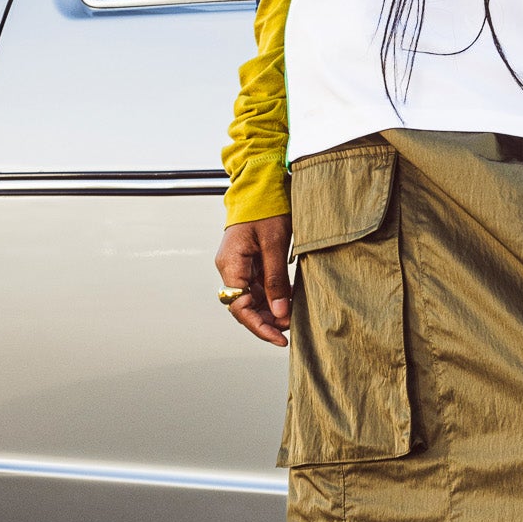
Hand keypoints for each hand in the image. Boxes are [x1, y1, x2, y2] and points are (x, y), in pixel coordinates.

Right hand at [214, 215, 291, 345]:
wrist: (261, 184)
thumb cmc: (266, 208)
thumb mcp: (274, 244)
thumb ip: (276, 279)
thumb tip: (280, 311)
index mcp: (230, 264)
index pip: (239, 307)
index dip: (259, 326)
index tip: (279, 337)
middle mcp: (230, 268)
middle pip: (244, 307)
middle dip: (267, 321)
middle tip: (290, 330)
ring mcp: (238, 265)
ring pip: (252, 299)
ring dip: (271, 310)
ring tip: (292, 317)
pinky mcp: (249, 261)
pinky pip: (258, 286)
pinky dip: (273, 296)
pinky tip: (289, 300)